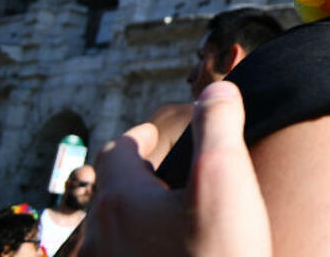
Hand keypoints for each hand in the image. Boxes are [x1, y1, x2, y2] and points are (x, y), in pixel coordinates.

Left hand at [79, 82, 270, 256]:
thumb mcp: (227, 178)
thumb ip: (219, 124)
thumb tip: (215, 89)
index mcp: (121, 203)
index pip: (118, 152)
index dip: (141, 137)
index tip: (159, 136)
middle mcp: (102, 241)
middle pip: (111, 194)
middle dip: (137, 177)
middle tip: (166, 171)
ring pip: (114, 235)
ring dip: (135, 218)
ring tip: (168, 216)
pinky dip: (140, 250)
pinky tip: (169, 254)